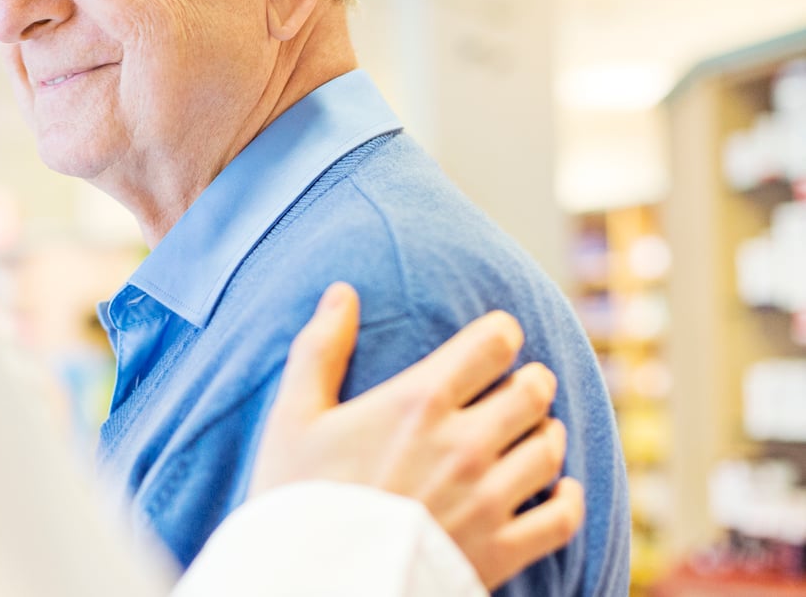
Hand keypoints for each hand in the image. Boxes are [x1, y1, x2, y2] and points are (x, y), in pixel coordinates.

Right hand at [250, 282, 584, 589]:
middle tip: (521, 384)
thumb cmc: (297, 497)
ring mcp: (487, 500)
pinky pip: (561, 518)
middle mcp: (464, 444)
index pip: (492, 343)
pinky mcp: (500, 551)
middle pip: (533, 391)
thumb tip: (342, 292)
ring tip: (532, 434)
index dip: (501, 333)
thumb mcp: (293, 416)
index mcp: (419, 402)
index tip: (496, 339)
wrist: (312, 584)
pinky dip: (567, 499)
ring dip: (546, 434)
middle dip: (531, 380)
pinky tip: (557, 491)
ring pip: (550, 448)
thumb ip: (320, 348)